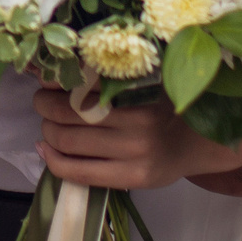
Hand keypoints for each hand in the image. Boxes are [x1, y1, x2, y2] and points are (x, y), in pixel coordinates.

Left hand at [34, 58, 241, 193]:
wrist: (200, 141)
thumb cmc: (166, 102)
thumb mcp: (145, 77)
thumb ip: (109, 71)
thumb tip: (62, 60)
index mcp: (141, 95)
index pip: (83, 91)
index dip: (56, 85)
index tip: (46, 78)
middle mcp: (138, 130)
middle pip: (70, 118)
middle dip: (45, 107)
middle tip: (41, 99)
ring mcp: (135, 158)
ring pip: (70, 145)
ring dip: (47, 131)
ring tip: (46, 122)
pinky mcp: (132, 180)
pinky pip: (80, 174)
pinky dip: (54, 161)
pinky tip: (44, 149)